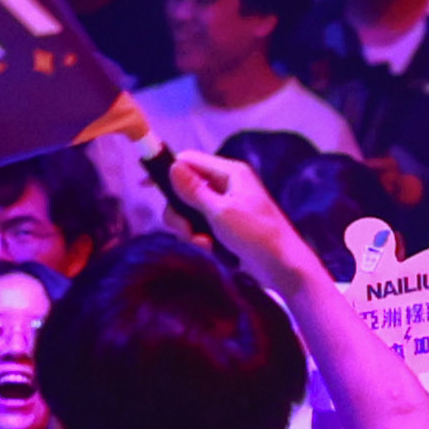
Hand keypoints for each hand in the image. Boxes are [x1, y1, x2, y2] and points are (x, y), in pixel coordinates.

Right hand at [157, 140, 312, 287]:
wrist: (284, 267)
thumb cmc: (257, 235)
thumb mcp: (221, 212)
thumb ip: (194, 191)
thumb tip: (172, 166)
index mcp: (230, 173)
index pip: (189, 161)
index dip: (166, 171)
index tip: (145, 185)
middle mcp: (227, 185)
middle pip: (185, 189)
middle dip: (180, 213)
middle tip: (187, 232)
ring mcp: (226, 206)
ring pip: (190, 211)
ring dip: (190, 229)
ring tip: (204, 244)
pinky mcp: (227, 226)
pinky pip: (201, 226)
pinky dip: (201, 238)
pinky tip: (212, 249)